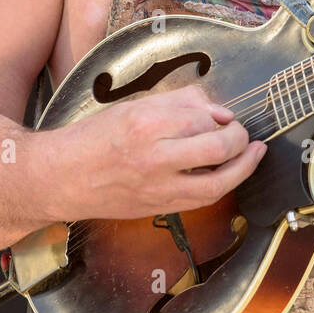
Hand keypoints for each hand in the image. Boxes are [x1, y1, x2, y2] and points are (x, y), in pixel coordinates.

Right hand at [41, 83, 266, 220]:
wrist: (59, 178)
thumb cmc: (92, 139)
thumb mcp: (131, 107)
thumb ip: (177, 104)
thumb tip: (216, 110)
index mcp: (145, 123)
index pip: (201, 116)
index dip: (220, 114)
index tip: (223, 114)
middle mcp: (154, 157)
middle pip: (217, 146)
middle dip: (239, 137)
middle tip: (242, 131)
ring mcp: (157, 187)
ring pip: (218, 181)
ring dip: (244, 166)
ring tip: (254, 152)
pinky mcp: (158, 208)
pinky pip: (201, 200)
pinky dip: (222, 185)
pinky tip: (231, 174)